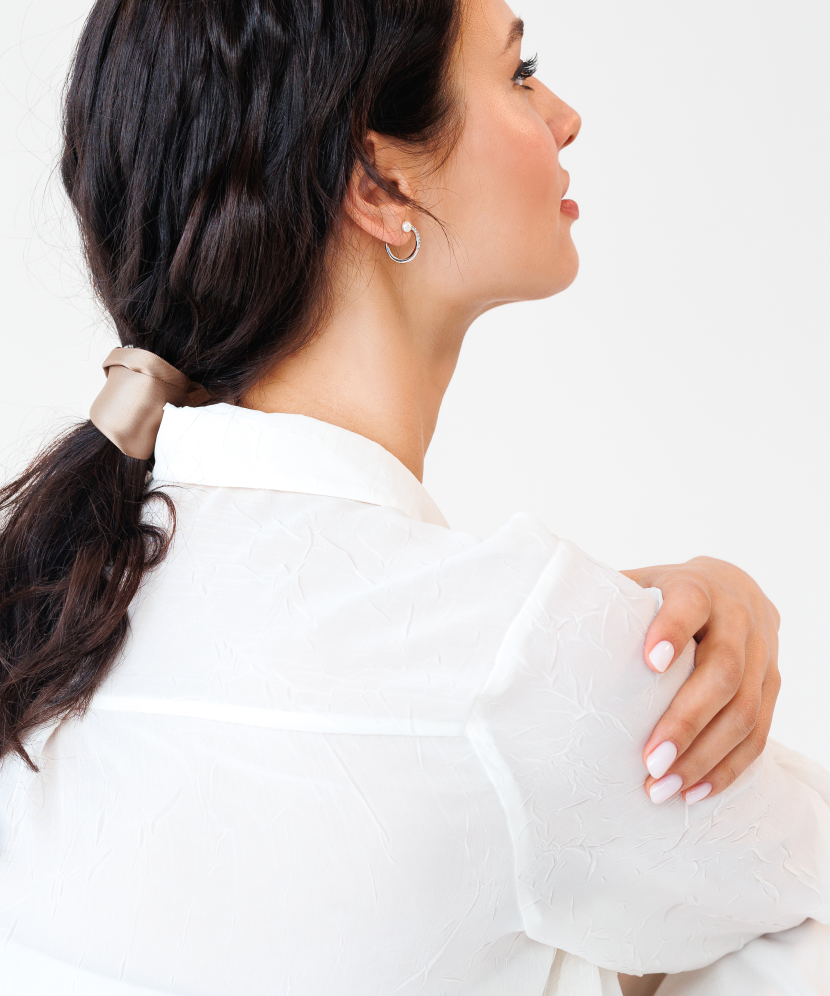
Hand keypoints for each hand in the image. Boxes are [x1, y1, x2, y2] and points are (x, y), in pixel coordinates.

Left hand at [620, 557, 780, 804]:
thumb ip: (607, 599)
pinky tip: (695, 792)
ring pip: (746, 711)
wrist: (736, 588)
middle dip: (687, 719)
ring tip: (664, 788)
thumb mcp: (640, 583)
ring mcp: (763, 656)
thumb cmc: (667, 593)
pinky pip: (759, 735)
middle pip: (724, 671)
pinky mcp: (773, 687)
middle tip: (650, 760)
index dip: (672, 629)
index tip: (650, 662)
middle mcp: (738, 619)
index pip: (690, 604)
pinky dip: (728, 768)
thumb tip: (545, 620)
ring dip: (705, 756)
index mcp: (699, 586)